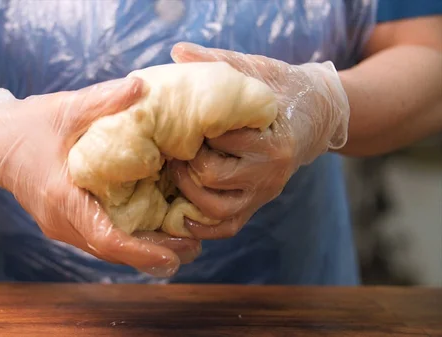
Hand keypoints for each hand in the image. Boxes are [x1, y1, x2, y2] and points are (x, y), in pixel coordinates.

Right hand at [0, 78, 200, 276]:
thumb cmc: (28, 124)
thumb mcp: (65, 109)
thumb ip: (103, 100)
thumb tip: (142, 85)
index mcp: (61, 198)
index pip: (105, 237)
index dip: (141, 250)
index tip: (173, 255)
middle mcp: (60, 221)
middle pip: (111, 251)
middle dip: (153, 255)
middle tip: (195, 248)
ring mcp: (60, 225)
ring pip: (106, 248)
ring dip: (143, 251)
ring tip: (183, 246)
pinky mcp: (64, 221)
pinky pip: (99, 238)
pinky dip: (128, 240)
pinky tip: (154, 232)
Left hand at [168, 42, 349, 238]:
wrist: (317, 115)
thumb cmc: (282, 90)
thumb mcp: (256, 70)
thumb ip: (219, 61)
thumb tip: (177, 51)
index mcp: (272, 141)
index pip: (220, 141)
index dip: (192, 133)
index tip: (178, 123)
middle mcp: (271, 172)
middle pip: (213, 177)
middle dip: (185, 163)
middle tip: (171, 149)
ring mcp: (264, 192)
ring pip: (218, 210)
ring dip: (188, 194)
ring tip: (175, 172)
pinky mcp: (258, 204)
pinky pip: (229, 226)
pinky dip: (204, 227)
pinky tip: (183, 216)